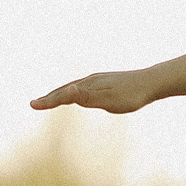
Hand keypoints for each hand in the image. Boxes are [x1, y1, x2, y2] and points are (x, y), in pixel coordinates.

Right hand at [31, 70, 156, 113]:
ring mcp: (99, 80)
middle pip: (66, 89)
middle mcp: (91, 80)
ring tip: (52, 99)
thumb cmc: (131, 95)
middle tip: (34, 104)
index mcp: (88, 85)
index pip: (63, 95)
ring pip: (75, 87)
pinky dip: (75, 91)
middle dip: (50, 97)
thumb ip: (87, 97)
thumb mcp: (108, 100)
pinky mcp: (108, 82)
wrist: (153, 83)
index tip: (32, 105)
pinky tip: (82, 94)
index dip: (48, 101)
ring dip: (61, 93)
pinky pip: (85, 87)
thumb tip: (67, 90)